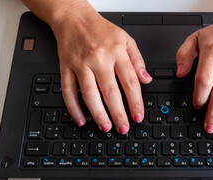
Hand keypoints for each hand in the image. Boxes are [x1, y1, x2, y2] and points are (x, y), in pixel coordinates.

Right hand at [51, 2, 151, 133]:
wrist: (73, 18)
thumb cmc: (101, 30)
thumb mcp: (125, 39)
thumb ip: (137, 60)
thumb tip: (146, 79)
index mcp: (116, 52)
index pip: (130, 82)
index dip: (135, 102)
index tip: (138, 116)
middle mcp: (99, 59)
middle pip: (110, 91)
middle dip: (118, 113)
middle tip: (123, 128)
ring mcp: (81, 64)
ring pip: (89, 94)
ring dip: (98, 114)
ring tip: (106, 127)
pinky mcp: (66, 68)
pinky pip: (68, 91)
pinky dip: (73, 107)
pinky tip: (81, 119)